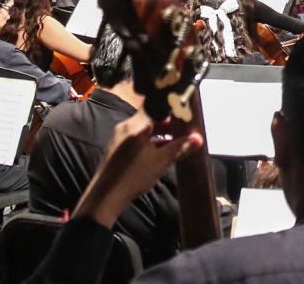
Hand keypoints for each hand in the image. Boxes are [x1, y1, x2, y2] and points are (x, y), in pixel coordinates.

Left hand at [77, 111, 203, 228]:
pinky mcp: (117, 148)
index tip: (186, 114)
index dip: (173, 109)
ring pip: (145, 129)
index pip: (157, 107)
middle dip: (169, 124)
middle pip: (151, 118)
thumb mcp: (161, 162)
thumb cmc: (134, 176)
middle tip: (186, 129)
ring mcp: (120, 137)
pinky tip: (161, 151)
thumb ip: (179, 147)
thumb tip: (198, 138)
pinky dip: (150, 141)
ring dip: (161, 134)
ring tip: (177, 141)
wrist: (105, 197)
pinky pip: (137, 138)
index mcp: (136, 125)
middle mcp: (126, 126)